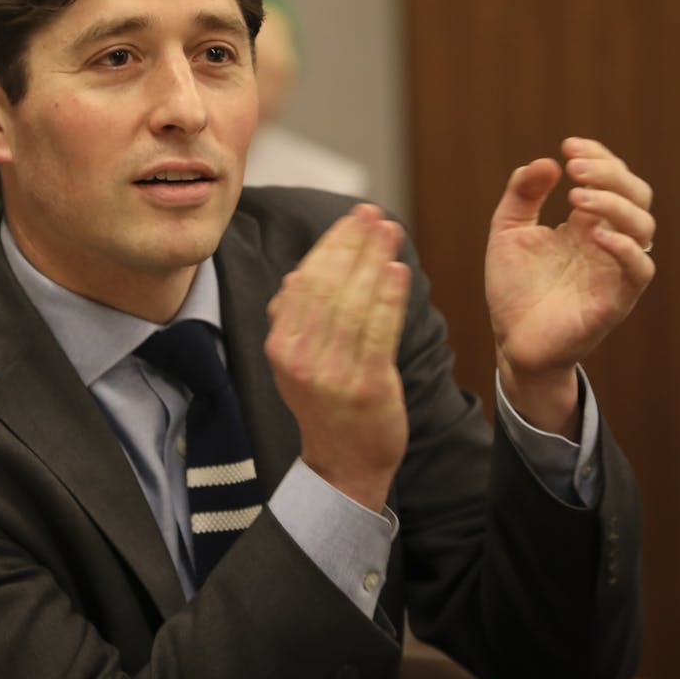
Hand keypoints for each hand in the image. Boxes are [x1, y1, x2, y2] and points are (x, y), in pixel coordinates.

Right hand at [265, 205, 411, 512]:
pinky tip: (398, 271)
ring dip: (373, 261)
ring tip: (391, 233)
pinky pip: (378, 332)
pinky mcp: (365, 387)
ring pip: (353, 303)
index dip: (330, 244)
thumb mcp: (298, 362)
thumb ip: (297, 319)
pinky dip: (388, 298)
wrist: (345, 465)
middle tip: (375, 213)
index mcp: (281, 345)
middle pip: (327, 285)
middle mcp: (299, 357)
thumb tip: (296, 275)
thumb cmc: (328, 406)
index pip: (304, 281)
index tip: (353, 217)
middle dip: (353, 243)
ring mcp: (330, 374)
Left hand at [486, 138, 655, 435]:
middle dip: (610, 173)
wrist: (511, 342)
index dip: (599, 156)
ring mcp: (614, 270)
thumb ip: (522, 195)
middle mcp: (607, 243)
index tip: (568, 145)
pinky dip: (625, 247)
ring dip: (614, 203)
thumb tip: (545, 161)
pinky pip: (639, 270)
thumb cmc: (514, 288)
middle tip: (575, 167)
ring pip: (644, 226)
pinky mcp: (615, 301)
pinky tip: (594, 234)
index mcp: (587, 224)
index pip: (612, 179)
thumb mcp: (507, 232)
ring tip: (576, 196)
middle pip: (636, 194)